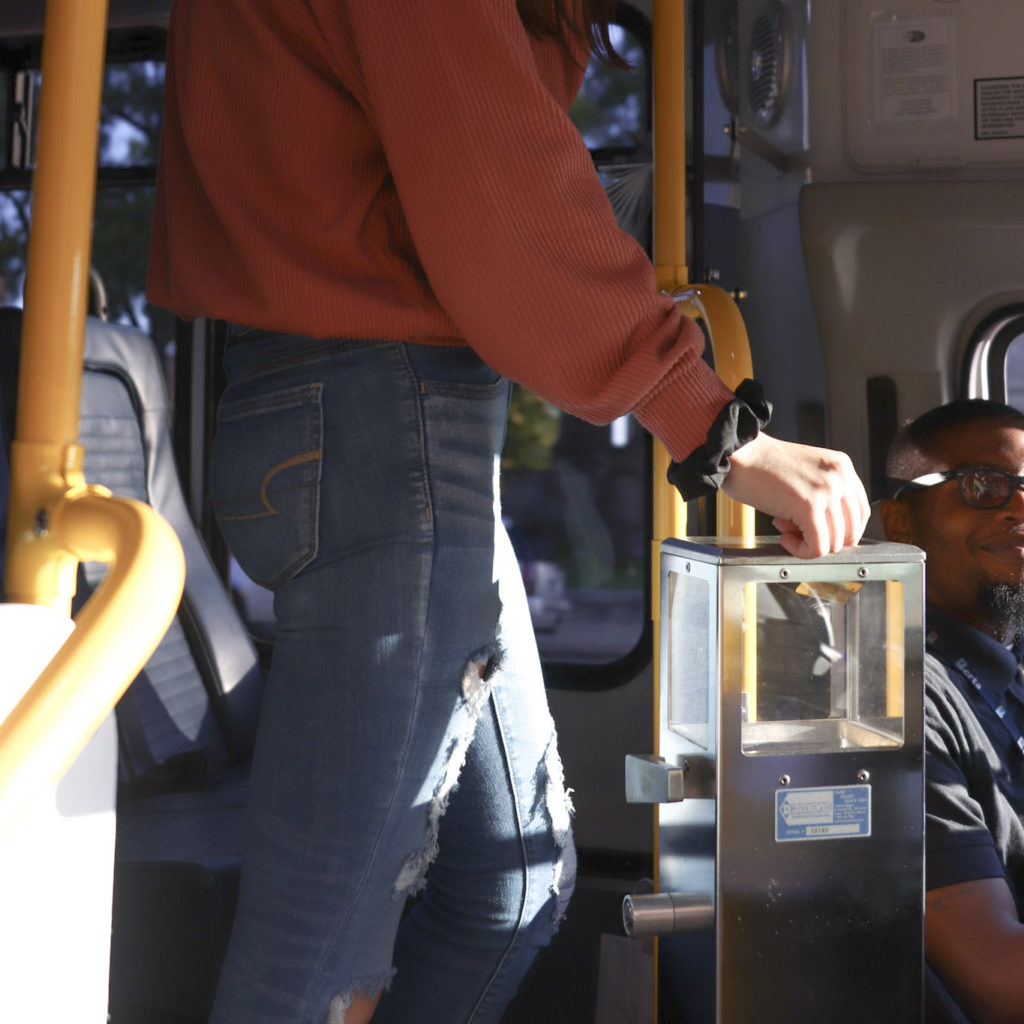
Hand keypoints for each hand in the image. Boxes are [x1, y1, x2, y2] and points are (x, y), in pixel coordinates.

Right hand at [721, 432, 869, 557]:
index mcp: (841, 467)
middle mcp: (839, 477)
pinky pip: (816, 547)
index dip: (840, 531)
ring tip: (785, 528)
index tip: (821, 534)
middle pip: (850, 531)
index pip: (860, 512)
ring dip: (807, 544)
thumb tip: (829, 529)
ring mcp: (826, 490)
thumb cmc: (762, 464)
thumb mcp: (806, 473)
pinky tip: (784, 538)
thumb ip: (824, 494)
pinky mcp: (809, 506)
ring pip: (833, 542)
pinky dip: (800, 551)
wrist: (739, 454)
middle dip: (824, 539)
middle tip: (797, 530)